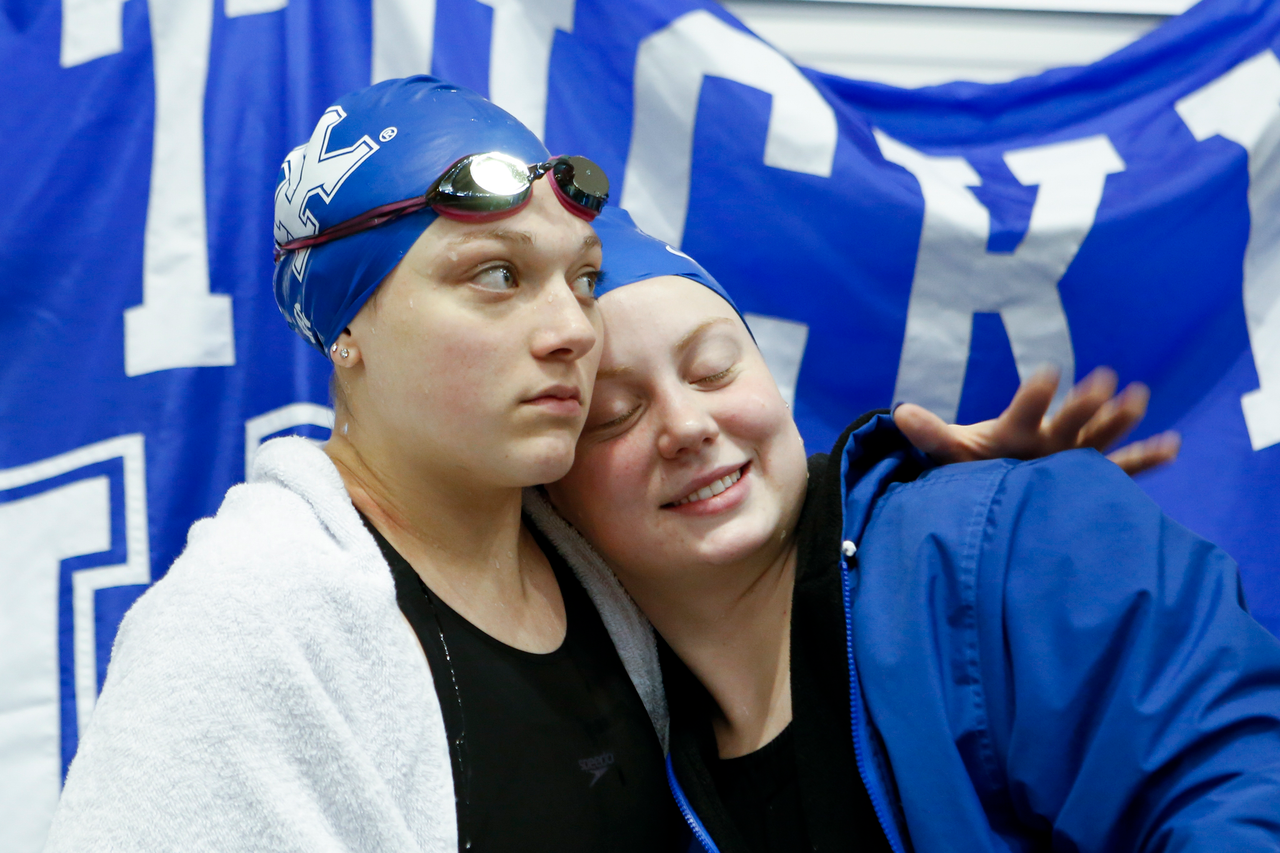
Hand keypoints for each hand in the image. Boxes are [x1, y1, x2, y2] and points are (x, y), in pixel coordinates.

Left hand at [893, 367, 1180, 475]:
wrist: (995, 478)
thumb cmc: (975, 463)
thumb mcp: (951, 452)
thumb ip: (933, 436)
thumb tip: (902, 415)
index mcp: (1015, 430)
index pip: (1023, 410)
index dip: (1034, 395)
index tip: (1048, 372)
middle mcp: (1048, 438)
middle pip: (1068, 421)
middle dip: (1082, 404)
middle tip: (1102, 379)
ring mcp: (1071, 454)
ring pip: (1099, 436)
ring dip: (1117, 419)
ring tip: (1138, 396)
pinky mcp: (1088, 475)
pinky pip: (1121, 468)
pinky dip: (1146, 458)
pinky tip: (1173, 445)